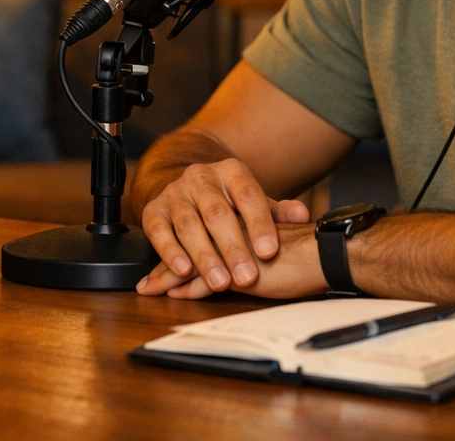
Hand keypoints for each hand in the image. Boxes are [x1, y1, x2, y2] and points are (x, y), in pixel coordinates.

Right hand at [136, 158, 308, 292]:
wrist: (189, 191)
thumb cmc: (230, 205)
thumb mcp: (255, 205)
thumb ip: (278, 213)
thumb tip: (301, 214)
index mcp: (231, 172)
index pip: (248, 196)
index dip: (259, 224)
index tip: (269, 252)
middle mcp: (200, 177)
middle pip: (217, 213)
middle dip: (233, 248)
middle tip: (246, 277)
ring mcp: (174, 193)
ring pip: (188, 224)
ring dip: (204, 256)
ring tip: (220, 282)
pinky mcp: (153, 210)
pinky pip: (158, 231)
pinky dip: (170, 252)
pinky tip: (183, 271)